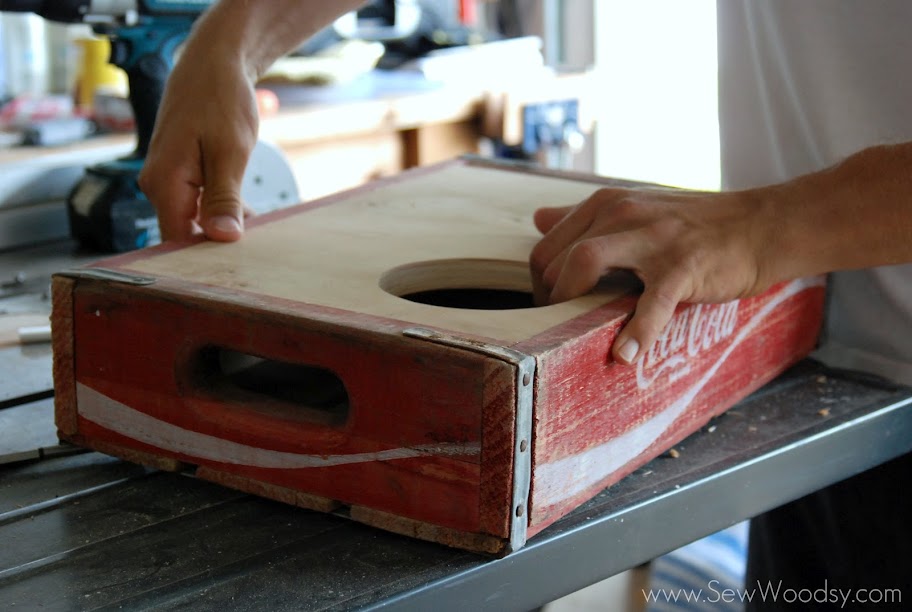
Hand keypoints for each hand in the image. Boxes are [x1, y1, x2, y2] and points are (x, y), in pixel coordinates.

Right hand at [138, 47, 258, 241]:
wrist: (214, 62)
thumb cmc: (221, 99)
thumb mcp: (230, 152)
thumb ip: (223, 198)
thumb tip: (222, 237)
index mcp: (164, 182)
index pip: (176, 241)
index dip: (203, 259)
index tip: (235, 271)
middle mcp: (157, 184)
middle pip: (183, 233)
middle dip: (215, 246)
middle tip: (255, 258)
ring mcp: (166, 178)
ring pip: (192, 219)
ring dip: (221, 228)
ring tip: (257, 238)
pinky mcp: (179, 172)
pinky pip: (196, 203)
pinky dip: (220, 211)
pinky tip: (248, 216)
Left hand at [529, 186, 771, 363]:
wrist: (760, 226)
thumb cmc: (694, 224)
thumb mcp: (635, 206)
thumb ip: (585, 216)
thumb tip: (538, 219)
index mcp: (607, 204)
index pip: (547, 246)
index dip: (539, 284)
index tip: (547, 310)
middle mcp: (622, 213)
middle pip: (557, 258)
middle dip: (548, 299)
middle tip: (555, 329)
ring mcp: (653, 238)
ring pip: (586, 261)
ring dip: (569, 303)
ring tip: (570, 334)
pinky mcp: (683, 266)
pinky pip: (651, 302)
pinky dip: (636, 332)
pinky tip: (625, 356)